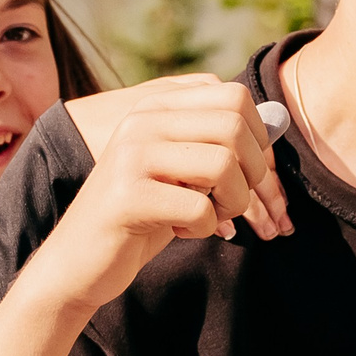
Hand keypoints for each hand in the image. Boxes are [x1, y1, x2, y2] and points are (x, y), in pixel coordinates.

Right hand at [36, 80, 278, 316]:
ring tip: (210, 216)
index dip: (259, 137)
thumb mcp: (180, 168)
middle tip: (233, 200)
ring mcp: (132, 155)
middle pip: (235, 126)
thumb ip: (217, 141)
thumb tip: (277, 121)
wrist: (78, 261)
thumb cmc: (142, 214)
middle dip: (253, 173)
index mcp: (156, 105)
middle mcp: (142, 120)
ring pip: (223, 165)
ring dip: (233, 202)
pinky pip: (201, 208)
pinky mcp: (128, 196)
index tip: (250, 172)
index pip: (234, 95)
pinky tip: (181, 230)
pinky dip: (205, 228)